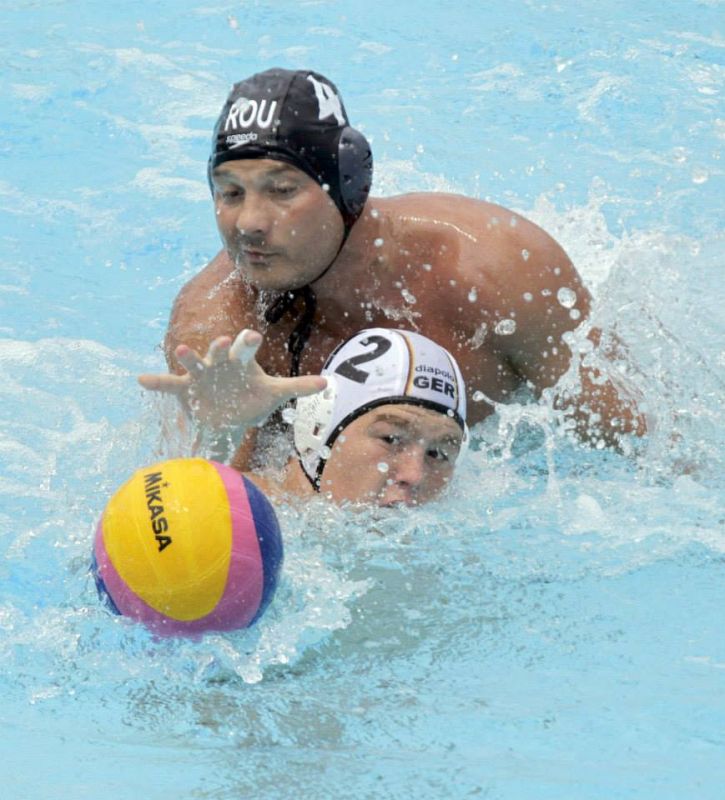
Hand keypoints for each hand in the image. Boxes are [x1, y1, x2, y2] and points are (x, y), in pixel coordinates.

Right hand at [138, 329, 326, 430]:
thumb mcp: (274, 393)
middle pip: (220, 352)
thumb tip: (328, 383)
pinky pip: (168, 384)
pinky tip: (141, 379)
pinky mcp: (185, 389)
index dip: (248, 342)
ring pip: (193, 362)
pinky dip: (156, 382)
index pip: (246, 349)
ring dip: (188, 357)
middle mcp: (220, 364)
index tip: (252, 336)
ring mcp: (201, 375)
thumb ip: (298, 386)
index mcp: (242, 363)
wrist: (228, 418)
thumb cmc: (252, 399)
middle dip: (221, 348)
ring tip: (181, 349)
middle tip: (223, 342)